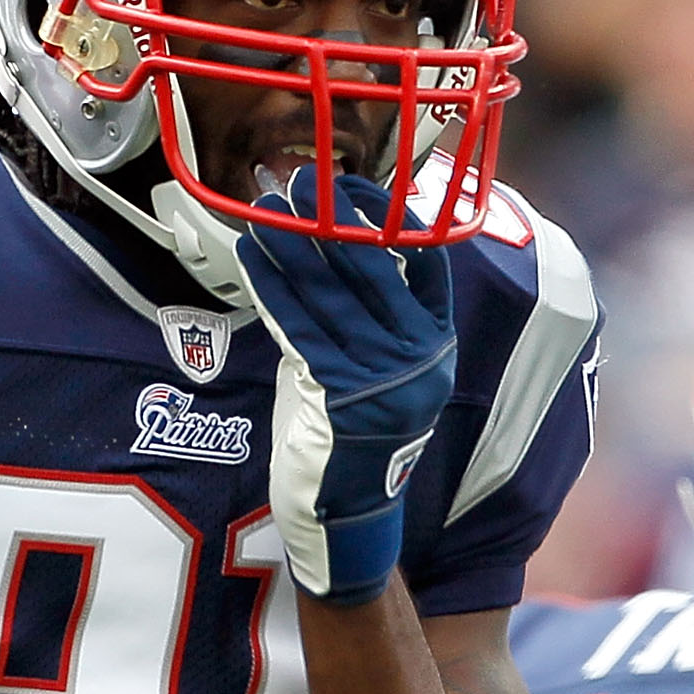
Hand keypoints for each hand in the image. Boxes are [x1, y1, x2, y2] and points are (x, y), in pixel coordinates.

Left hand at [234, 169, 456, 604]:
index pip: (427, 262)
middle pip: (372, 269)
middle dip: (332, 219)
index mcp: (439, 346)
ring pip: (329, 294)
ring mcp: (383, 381)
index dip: (392, 218)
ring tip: (265, 207)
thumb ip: (370, 314)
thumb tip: (333, 239)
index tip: (356, 185)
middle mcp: (420, 361)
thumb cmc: (356, 432)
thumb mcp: (383, 370)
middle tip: (300, 180)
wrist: (347, 514)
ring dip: (291, 244)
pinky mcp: (340, 398)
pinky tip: (253, 256)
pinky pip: (299, 327)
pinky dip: (272, 287)